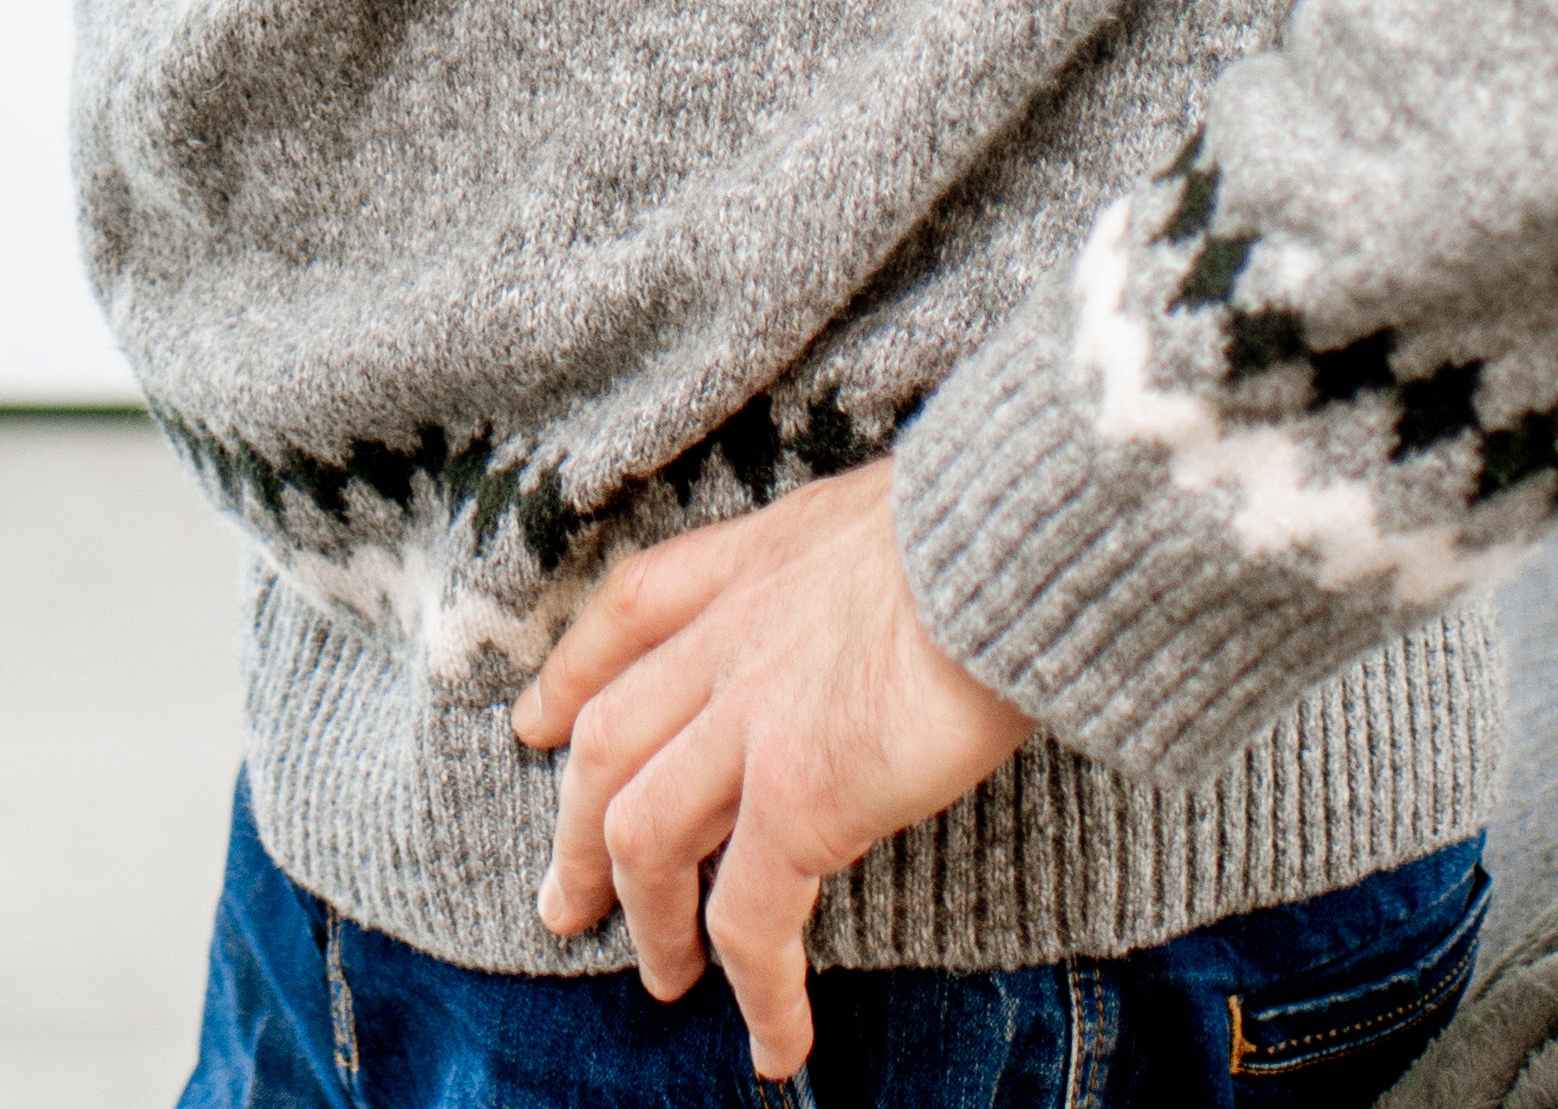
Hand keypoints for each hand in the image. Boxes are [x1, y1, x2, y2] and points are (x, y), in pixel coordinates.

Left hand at [510, 465, 1033, 1081]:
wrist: (1018, 538)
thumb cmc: (994, 521)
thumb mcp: (894, 513)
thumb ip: (856, 567)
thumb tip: (891, 595)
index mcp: (753, 559)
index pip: (628, 615)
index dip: (572, 677)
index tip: (538, 724)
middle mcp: (730, 636)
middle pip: (610, 743)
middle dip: (574, 830)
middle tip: (565, 901)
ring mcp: (751, 720)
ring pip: (644, 835)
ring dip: (646, 919)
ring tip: (662, 979)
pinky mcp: (800, 796)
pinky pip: (750, 918)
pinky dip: (757, 991)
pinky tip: (775, 1045)